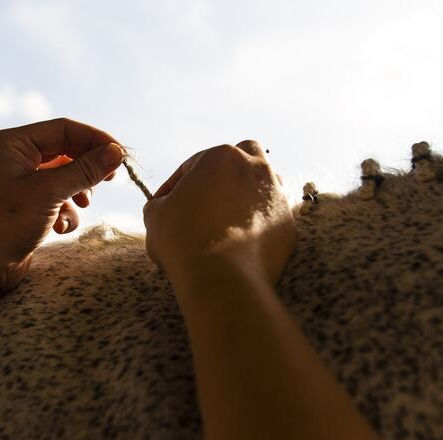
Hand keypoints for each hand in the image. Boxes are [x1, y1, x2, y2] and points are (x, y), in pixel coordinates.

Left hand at [0, 118, 123, 293]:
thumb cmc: (6, 222)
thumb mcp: (49, 193)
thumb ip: (84, 170)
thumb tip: (116, 153)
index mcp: (13, 143)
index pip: (64, 129)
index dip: (95, 139)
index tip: (120, 155)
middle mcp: (15, 158)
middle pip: (66, 152)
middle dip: (87, 170)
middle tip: (110, 179)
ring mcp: (20, 182)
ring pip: (64, 177)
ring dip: (77, 193)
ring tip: (81, 206)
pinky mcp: (26, 205)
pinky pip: (56, 199)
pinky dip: (64, 212)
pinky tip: (59, 228)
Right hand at [142, 140, 296, 289]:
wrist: (221, 280)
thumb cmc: (183, 242)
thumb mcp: (155, 216)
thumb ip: (160, 203)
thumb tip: (164, 205)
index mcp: (221, 157)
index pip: (193, 164)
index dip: (175, 185)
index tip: (165, 203)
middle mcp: (255, 169)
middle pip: (243, 157)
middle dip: (226, 172)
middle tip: (208, 195)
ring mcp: (277, 195)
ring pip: (265, 184)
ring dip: (248, 194)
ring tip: (228, 217)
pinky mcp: (288, 224)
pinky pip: (272, 217)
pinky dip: (259, 223)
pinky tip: (242, 239)